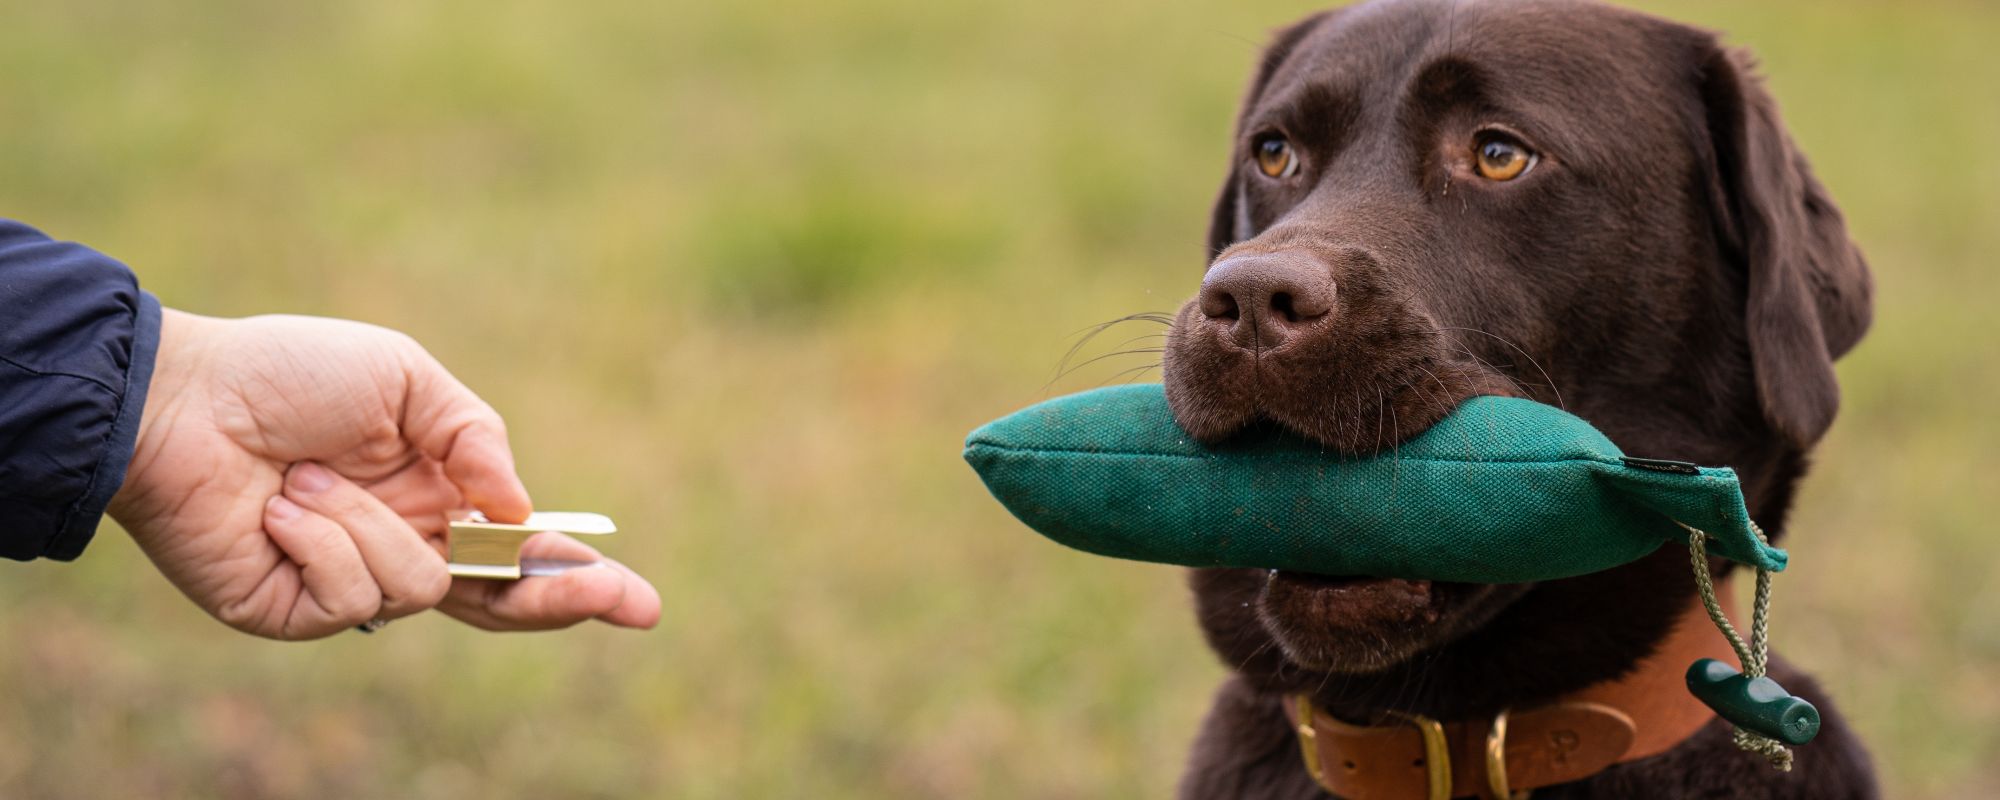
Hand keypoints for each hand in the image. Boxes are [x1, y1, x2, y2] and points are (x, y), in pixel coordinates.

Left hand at [108, 310, 660, 639]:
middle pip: (501, 602)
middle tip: (614, 598)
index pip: (518, 552)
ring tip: (306, 476)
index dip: (575, 575)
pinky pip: (354, 595)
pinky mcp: (297, 612)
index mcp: (435, 496)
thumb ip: (475, 437)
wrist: (179, 401)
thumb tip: (519, 513)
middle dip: (561, 600)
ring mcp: (350, 585)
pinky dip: (323, 540)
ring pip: (420, 586)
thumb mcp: (405, 377)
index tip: (636, 598)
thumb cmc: (289, 375)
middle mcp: (402, 546)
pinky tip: (281, 508)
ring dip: (369, 521)